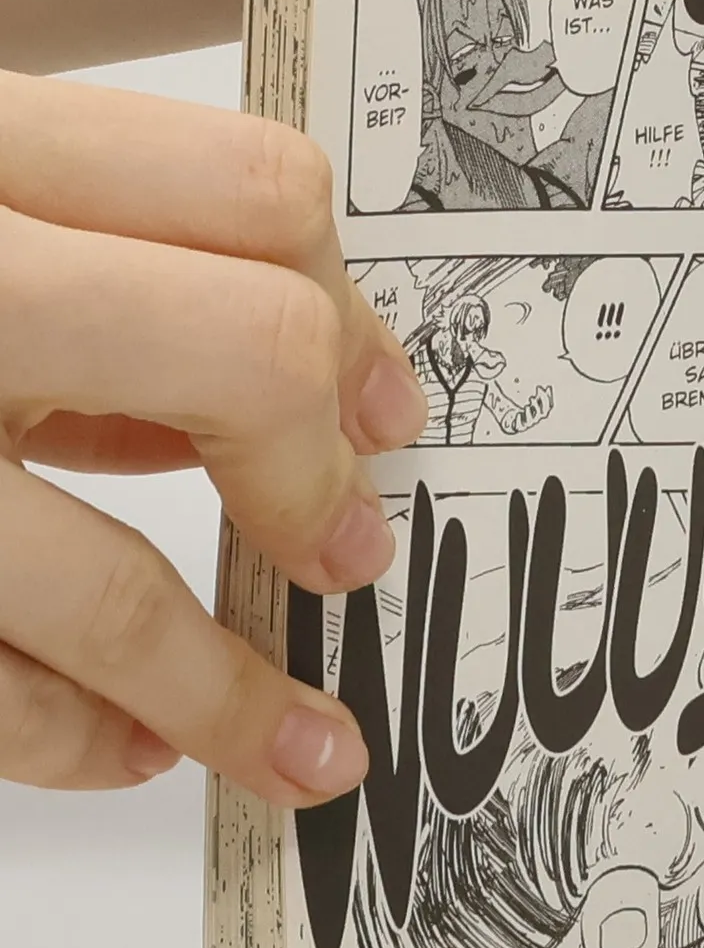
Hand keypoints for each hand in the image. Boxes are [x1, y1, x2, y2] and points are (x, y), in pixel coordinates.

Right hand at [0, 71, 426, 800]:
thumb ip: (88, 265)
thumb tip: (298, 394)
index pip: (252, 196)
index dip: (348, 317)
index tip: (385, 412)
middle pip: (241, 351)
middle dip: (311, 472)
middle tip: (337, 549)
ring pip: (101, 577)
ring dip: (228, 688)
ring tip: (303, 749)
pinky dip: (76, 734)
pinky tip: (128, 751)